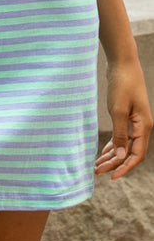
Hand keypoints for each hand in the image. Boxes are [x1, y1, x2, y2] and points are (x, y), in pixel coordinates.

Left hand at [95, 59, 152, 179]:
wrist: (122, 63)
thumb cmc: (121, 84)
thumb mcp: (118, 110)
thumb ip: (119, 134)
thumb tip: (119, 156)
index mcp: (143, 127)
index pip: (136, 155)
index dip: (124, 168)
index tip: (111, 177)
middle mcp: (141, 126)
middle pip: (129, 152)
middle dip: (114, 164)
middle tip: (97, 171)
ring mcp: (135, 121)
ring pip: (124, 145)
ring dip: (111, 156)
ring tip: (97, 165)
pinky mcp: (127, 115)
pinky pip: (121, 136)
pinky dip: (113, 144)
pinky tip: (103, 152)